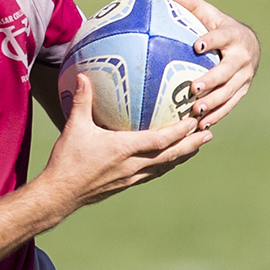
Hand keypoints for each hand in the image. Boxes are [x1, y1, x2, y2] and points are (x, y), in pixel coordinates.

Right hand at [37, 74, 211, 212]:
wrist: (60, 194)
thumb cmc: (66, 160)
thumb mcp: (73, 128)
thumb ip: (82, 101)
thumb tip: (84, 75)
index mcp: (124, 150)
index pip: (160, 141)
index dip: (180, 132)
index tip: (194, 121)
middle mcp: (132, 166)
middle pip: (171, 155)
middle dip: (192, 144)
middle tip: (209, 133)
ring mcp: (130, 177)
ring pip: (165, 166)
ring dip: (183, 156)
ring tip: (198, 145)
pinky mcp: (125, 185)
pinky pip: (153, 173)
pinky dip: (166, 164)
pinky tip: (171, 159)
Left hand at [171, 0, 260, 128]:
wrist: (249, 45)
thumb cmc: (221, 28)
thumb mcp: (210, 15)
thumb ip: (194, 6)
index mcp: (234, 35)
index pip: (223, 37)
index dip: (212, 40)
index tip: (197, 45)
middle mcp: (242, 57)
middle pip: (228, 70)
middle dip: (212, 80)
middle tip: (194, 88)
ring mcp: (245, 76)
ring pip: (230, 91)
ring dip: (214, 102)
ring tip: (196, 111)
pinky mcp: (243, 90)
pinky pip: (230, 105)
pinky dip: (217, 115)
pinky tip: (202, 125)